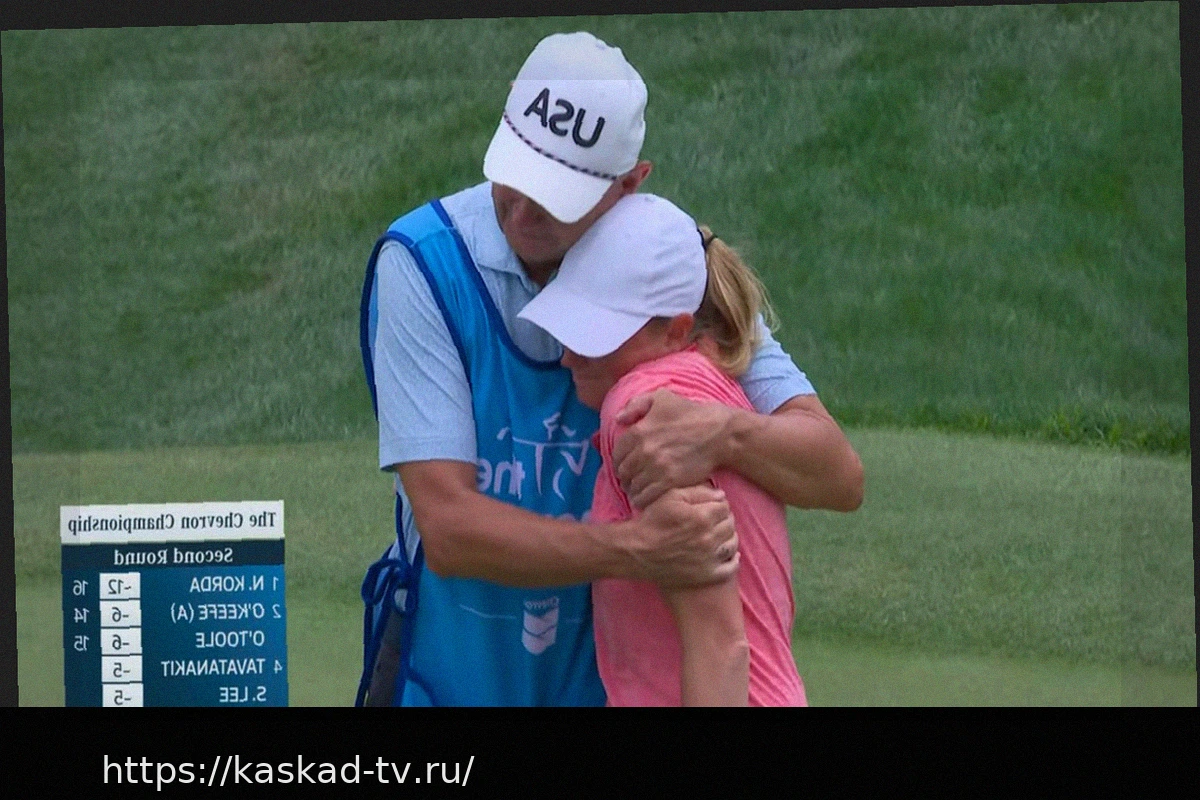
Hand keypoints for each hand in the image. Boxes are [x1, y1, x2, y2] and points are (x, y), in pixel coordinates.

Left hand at [612, 390, 732, 509]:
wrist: (719, 433)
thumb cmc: (691, 413)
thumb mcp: (662, 398)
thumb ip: (636, 405)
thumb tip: (618, 419)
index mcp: (639, 431)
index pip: (617, 454)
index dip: (618, 461)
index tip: (623, 465)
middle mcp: (644, 451)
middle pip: (623, 472)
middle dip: (624, 477)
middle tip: (629, 480)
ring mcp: (657, 467)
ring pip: (633, 486)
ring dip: (633, 489)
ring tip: (637, 490)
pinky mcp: (670, 481)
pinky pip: (647, 496)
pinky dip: (643, 499)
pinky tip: (645, 498)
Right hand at [628, 484, 737, 588]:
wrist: (637, 551)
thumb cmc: (652, 521)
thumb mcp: (671, 497)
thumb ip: (698, 493)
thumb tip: (721, 495)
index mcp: (702, 517)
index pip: (725, 507)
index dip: (719, 505)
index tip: (712, 507)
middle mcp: (709, 538)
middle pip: (730, 524)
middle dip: (724, 519)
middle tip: (713, 520)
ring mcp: (709, 558)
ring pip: (732, 544)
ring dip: (729, 537)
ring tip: (719, 535)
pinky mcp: (706, 575)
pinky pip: (730, 568)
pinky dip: (733, 560)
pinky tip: (727, 554)